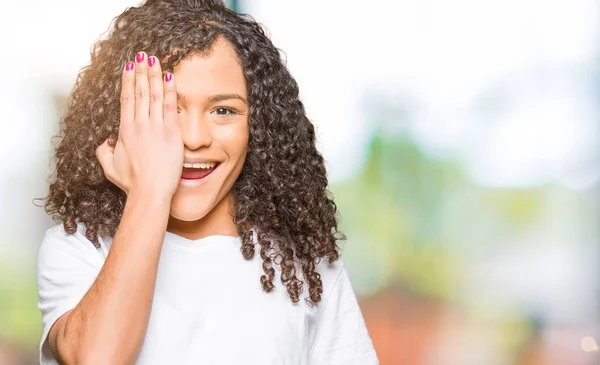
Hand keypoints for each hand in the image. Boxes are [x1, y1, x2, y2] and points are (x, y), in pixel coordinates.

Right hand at [96, 52, 182, 198]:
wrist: (150, 191)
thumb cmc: (132, 182)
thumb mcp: (110, 167)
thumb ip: (103, 152)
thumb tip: (104, 142)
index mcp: (125, 130)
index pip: (127, 99)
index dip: (128, 80)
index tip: (129, 66)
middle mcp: (140, 124)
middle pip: (140, 91)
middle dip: (140, 71)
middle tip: (141, 54)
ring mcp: (156, 127)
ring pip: (154, 94)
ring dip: (154, 74)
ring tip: (154, 58)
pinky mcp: (171, 132)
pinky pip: (171, 106)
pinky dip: (170, 89)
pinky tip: (169, 75)